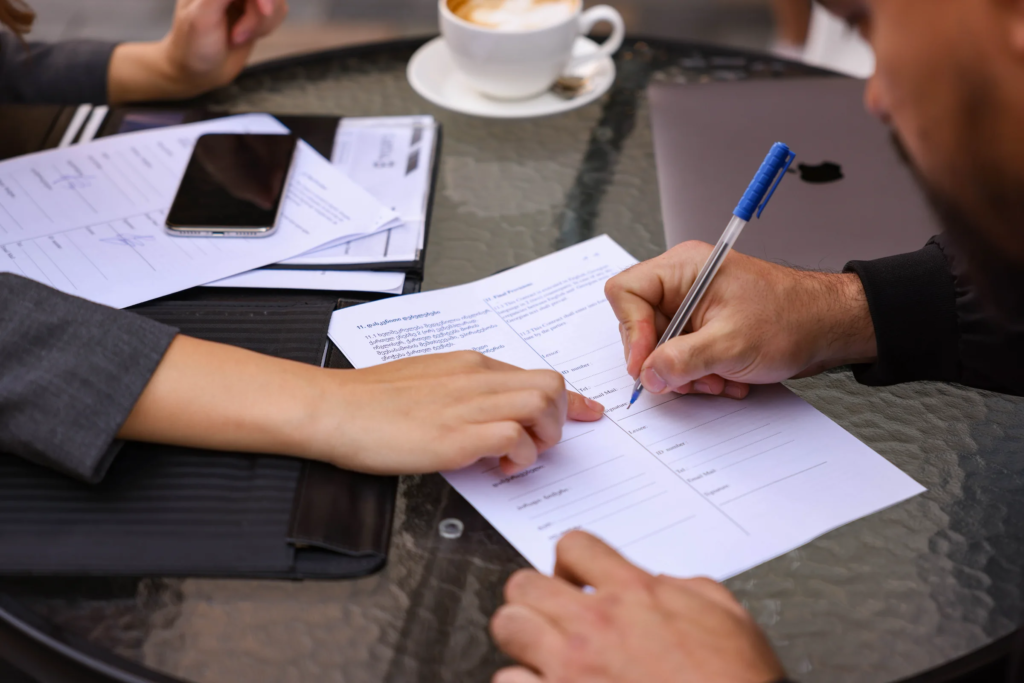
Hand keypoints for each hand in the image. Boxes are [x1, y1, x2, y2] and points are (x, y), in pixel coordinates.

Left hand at [108, 0, 287, 102]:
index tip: (264, 11)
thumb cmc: (193, 46)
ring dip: (262, 24)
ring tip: (236, 39)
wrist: (198, 72)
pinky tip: (247, 36)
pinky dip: (267, 27)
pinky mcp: (256, 10)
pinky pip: (278, 10)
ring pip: (276, 0)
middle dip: (259, 14)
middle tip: (239, 37)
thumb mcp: (203, 16)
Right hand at [120, 339, 604, 475]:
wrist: (331, 408)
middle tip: (534, 444)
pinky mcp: (455, 435)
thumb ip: (466, 391)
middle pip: (550, 384)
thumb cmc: (370, 401)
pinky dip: (517, 456)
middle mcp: (477, 378)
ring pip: (541, 404)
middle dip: (558, 418)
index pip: (536, 374)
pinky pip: (514, 438)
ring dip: (540, 436)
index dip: (570, 399)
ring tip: (513, 455)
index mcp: (471, 365)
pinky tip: (493, 465)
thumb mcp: (427, 383)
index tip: (588, 413)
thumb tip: (493, 411)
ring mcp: (467, 404)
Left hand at [490, 531, 784, 682]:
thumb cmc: (738, 681)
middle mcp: (596, 625)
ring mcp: (572, 667)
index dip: (569, 562)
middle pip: (524, 584)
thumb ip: (688, 589)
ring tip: (542, 657)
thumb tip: (662, 584)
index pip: (575, 545)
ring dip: (522, 641)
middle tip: (552, 618)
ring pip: (508, 627)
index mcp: (636, 595)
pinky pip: (508, 681)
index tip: (574, 581)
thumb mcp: (729, 617)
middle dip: (534, 599)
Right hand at [604, 241, 876, 399]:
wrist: (831, 328)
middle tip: (687, 378)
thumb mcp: (732, 344)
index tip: (645, 363)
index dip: (630, 331)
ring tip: (718, 380)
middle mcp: (683, 283)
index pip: (626, 292)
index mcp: (684, 268)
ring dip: (685, 373)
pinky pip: (682, 355)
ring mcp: (693, 306)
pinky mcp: (704, 327)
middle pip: (639, 325)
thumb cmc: (793, 319)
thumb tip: (647, 374)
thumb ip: (682, 360)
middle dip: (663, 360)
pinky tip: (727, 378)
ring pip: (661, 346)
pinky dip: (700, 373)